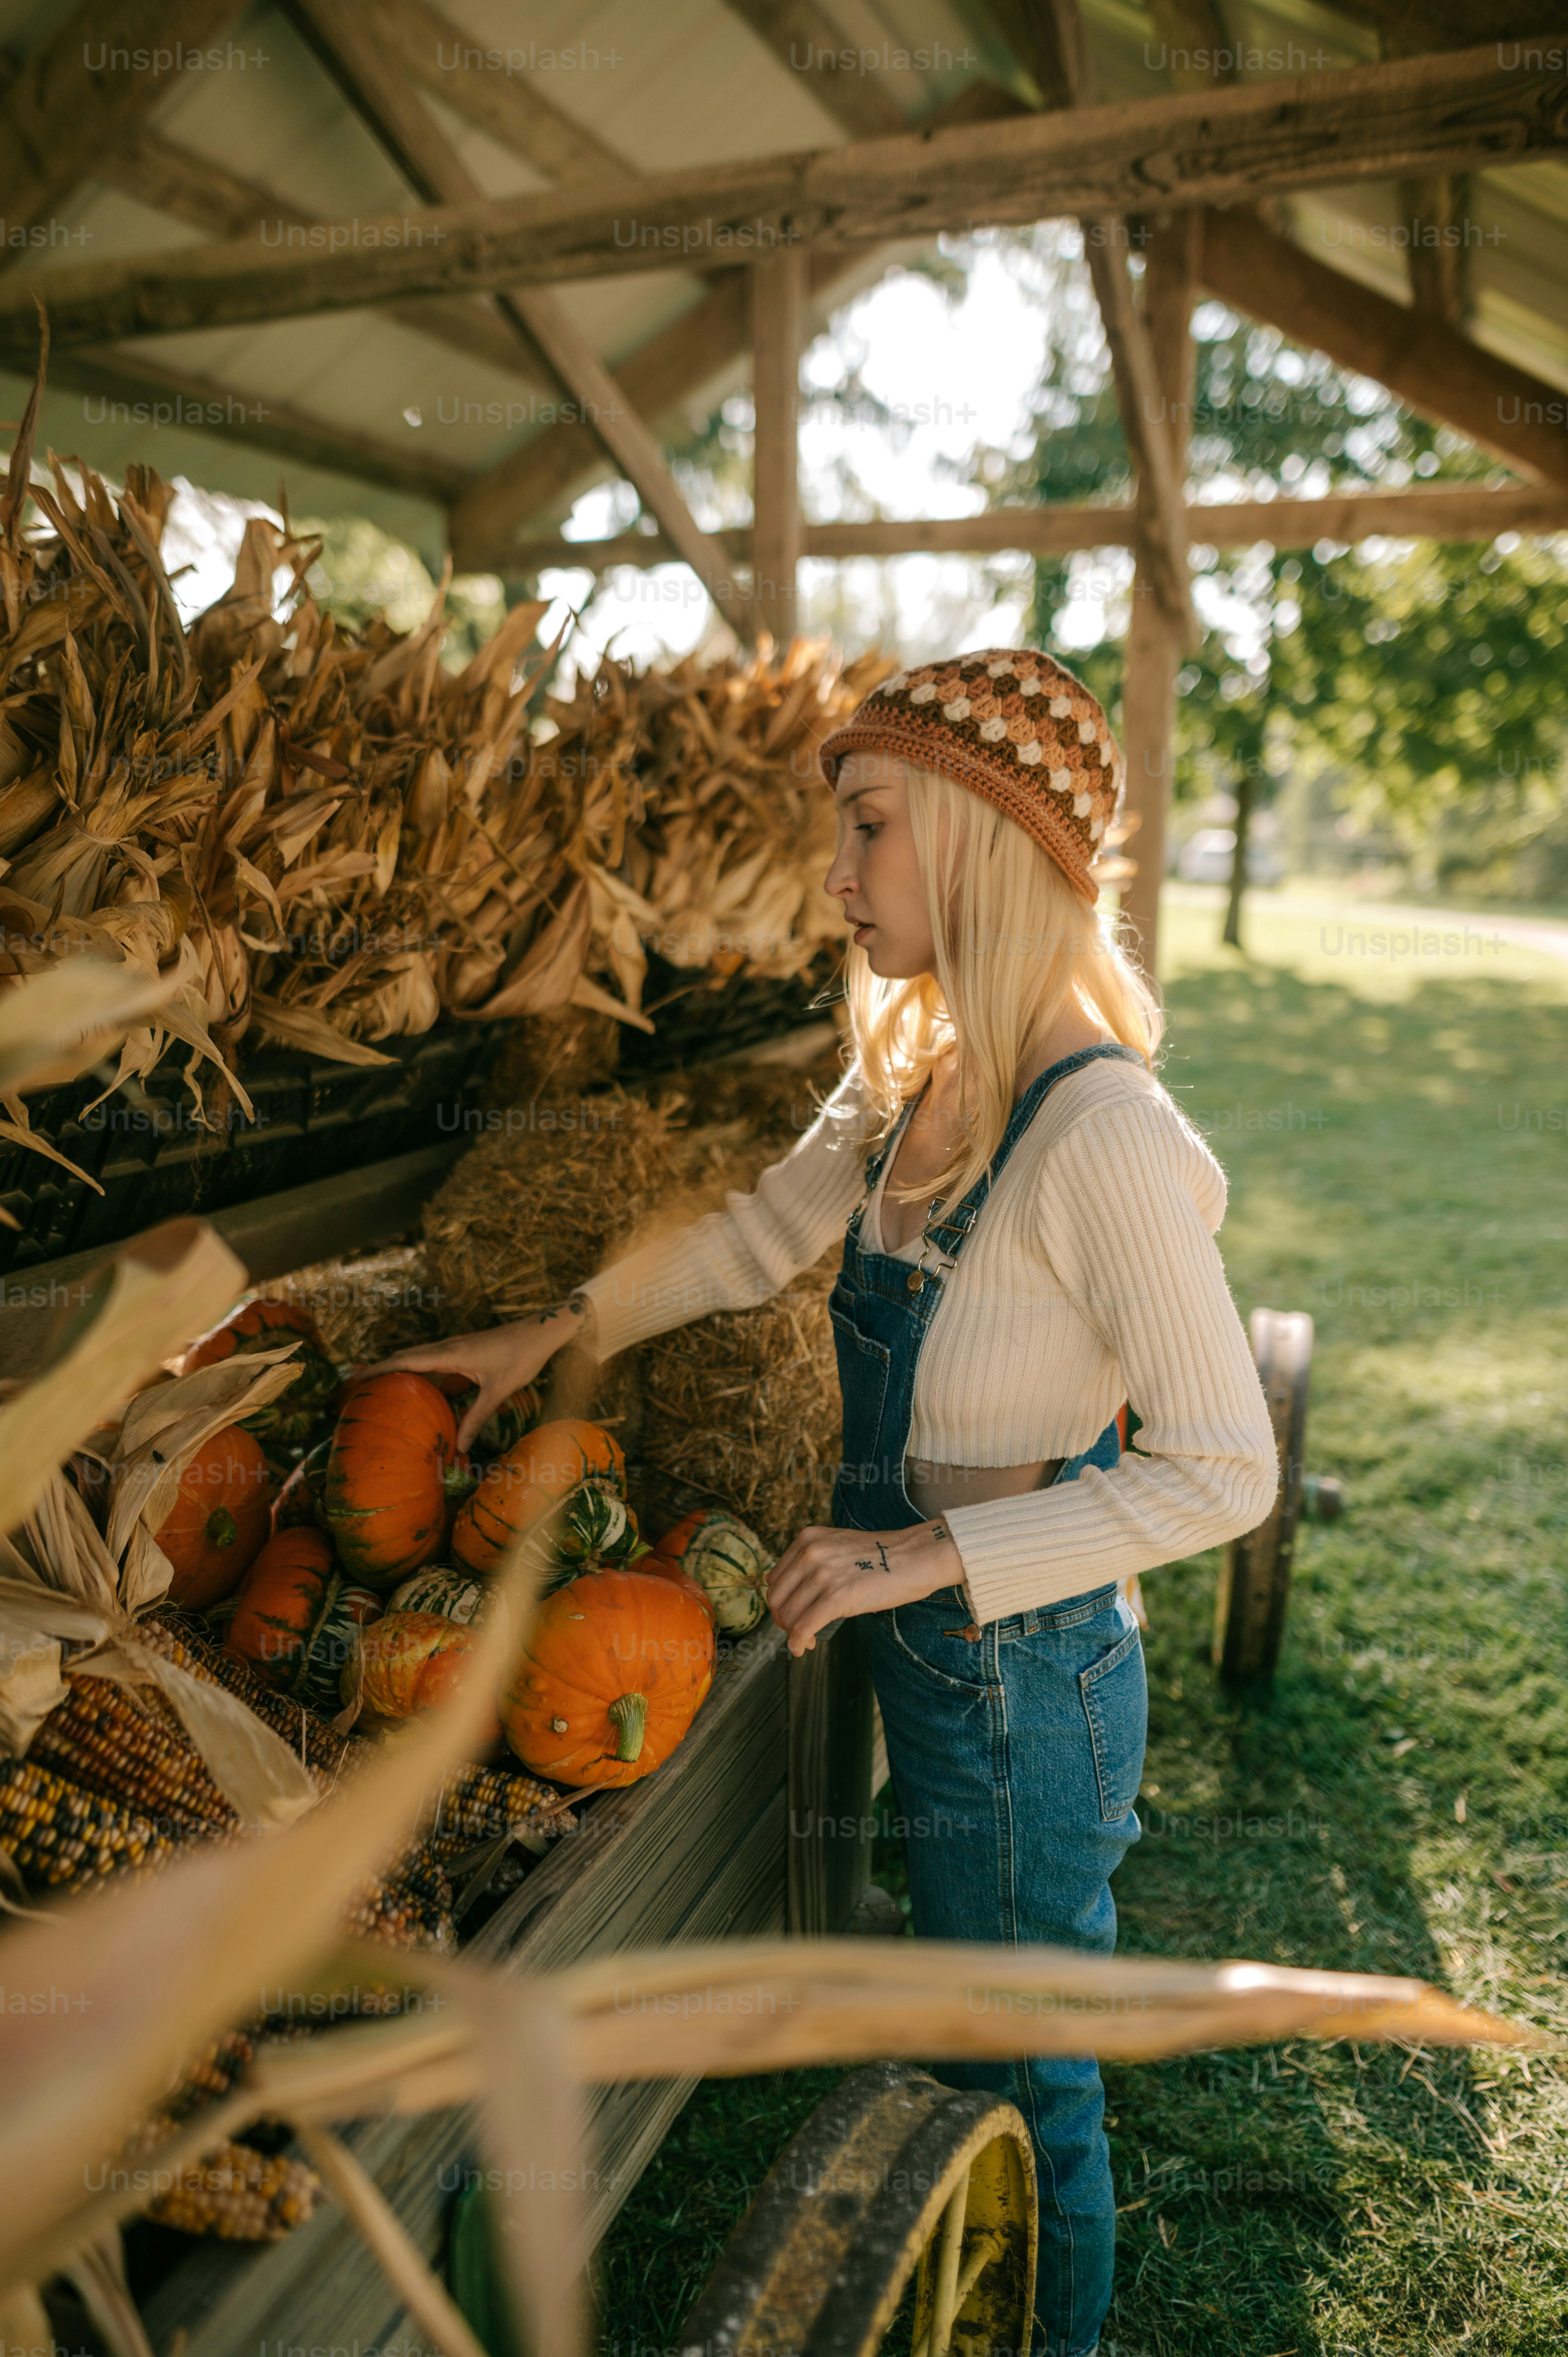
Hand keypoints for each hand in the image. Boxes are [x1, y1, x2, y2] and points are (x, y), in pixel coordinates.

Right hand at [369, 1298, 594, 1450]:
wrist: (542, 1333)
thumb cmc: (522, 1358)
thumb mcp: (497, 1392)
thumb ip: (476, 1418)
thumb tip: (458, 1447)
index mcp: (451, 1353)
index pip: (406, 1360)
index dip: (380, 1368)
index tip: (355, 1377)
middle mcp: (449, 1346)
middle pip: (407, 1356)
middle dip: (381, 1368)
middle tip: (356, 1383)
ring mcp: (456, 1346)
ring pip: (420, 1356)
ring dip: (399, 1367)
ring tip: (379, 1384)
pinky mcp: (465, 1349)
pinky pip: (434, 1359)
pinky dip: (419, 1369)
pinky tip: (417, 1385)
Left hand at [766, 1518, 964, 1658]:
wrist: (915, 1557)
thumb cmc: (881, 1557)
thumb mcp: (837, 1547)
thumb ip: (813, 1562)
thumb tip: (793, 1594)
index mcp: (807, 1539)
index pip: (774, 1578)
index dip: (779, 1602)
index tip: (791, 1615)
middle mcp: (810, 1553)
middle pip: (776, 1598)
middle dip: (782, 1621)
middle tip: (797, 1631)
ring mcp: (822, 1574)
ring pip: (788, 1615)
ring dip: (792, 1634)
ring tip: (807, 1640)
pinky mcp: (836, 1597)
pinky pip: (803, 1627)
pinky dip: (798, 1643)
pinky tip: (803, 1649)